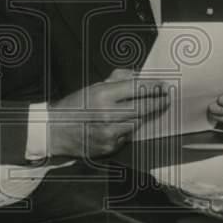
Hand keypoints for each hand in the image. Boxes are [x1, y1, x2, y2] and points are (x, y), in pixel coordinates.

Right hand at [48, 76, 169, 158]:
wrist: (55, 131)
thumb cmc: (74, 107)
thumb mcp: (93, 87)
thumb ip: (117, 80)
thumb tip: (137, 76)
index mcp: (102, 95)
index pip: (136, 88)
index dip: (153, 87)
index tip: (164, 85)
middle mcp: (107, 114)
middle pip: (143, 107)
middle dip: (158, 101)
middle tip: (167, 97)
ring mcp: (109, 133)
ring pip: (138, 123)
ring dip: (142, 116)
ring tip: (144, 110)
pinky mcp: (110, 146)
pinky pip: (127, 135)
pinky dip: (128, 129)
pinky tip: (122, 124)